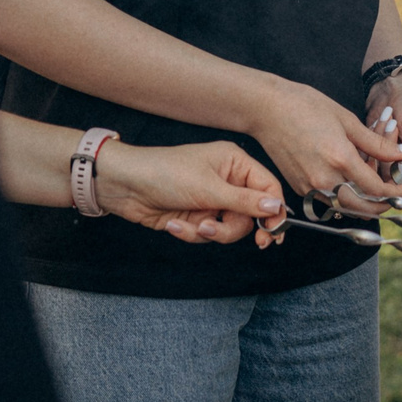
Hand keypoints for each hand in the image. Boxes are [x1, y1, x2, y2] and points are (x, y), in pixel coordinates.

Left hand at [95, 140, 288, 246]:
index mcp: (234, 163)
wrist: (124, 186)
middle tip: (238, 238)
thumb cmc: (164, 173)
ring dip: (210, 233)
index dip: (274, 211)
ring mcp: (210, 200)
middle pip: (250, 214)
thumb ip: (246, 201)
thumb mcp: (209, 188)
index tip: (273, 233)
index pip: (267, 187)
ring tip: (195, 225)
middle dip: (235, 228)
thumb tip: (277, 207)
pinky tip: (174, 224)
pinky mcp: (196, 217)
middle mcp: (226, 181)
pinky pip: (207, 234)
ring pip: (229, 228)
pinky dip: (192, 234)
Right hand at [243, 76, 401, 209]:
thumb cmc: (305, 106)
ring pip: (347, 209)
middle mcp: (325, 178)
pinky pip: (329, 203)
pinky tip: (351, 182)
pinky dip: (345, 199)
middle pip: (364, 209)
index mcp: (340, 158)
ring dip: (365, 204)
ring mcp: (310, 187)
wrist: (266, 110)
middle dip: (384, 205)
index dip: (398, 192)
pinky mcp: (300, 189)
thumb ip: (377, 143)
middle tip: (396, 192)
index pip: (378, 190)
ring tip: (375, 186)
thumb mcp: (347, 120)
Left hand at [365, 71, 401, 183]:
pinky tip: (381, 123)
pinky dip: (371, 144)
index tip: (401, 178)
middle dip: (393, 161)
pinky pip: (368, 163)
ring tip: (391, 122)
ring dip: (381, 148)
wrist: (392, 89)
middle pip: (399, 186)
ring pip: (381, 174)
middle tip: (395, 130)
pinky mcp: (375, 158)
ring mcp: (392, 165)